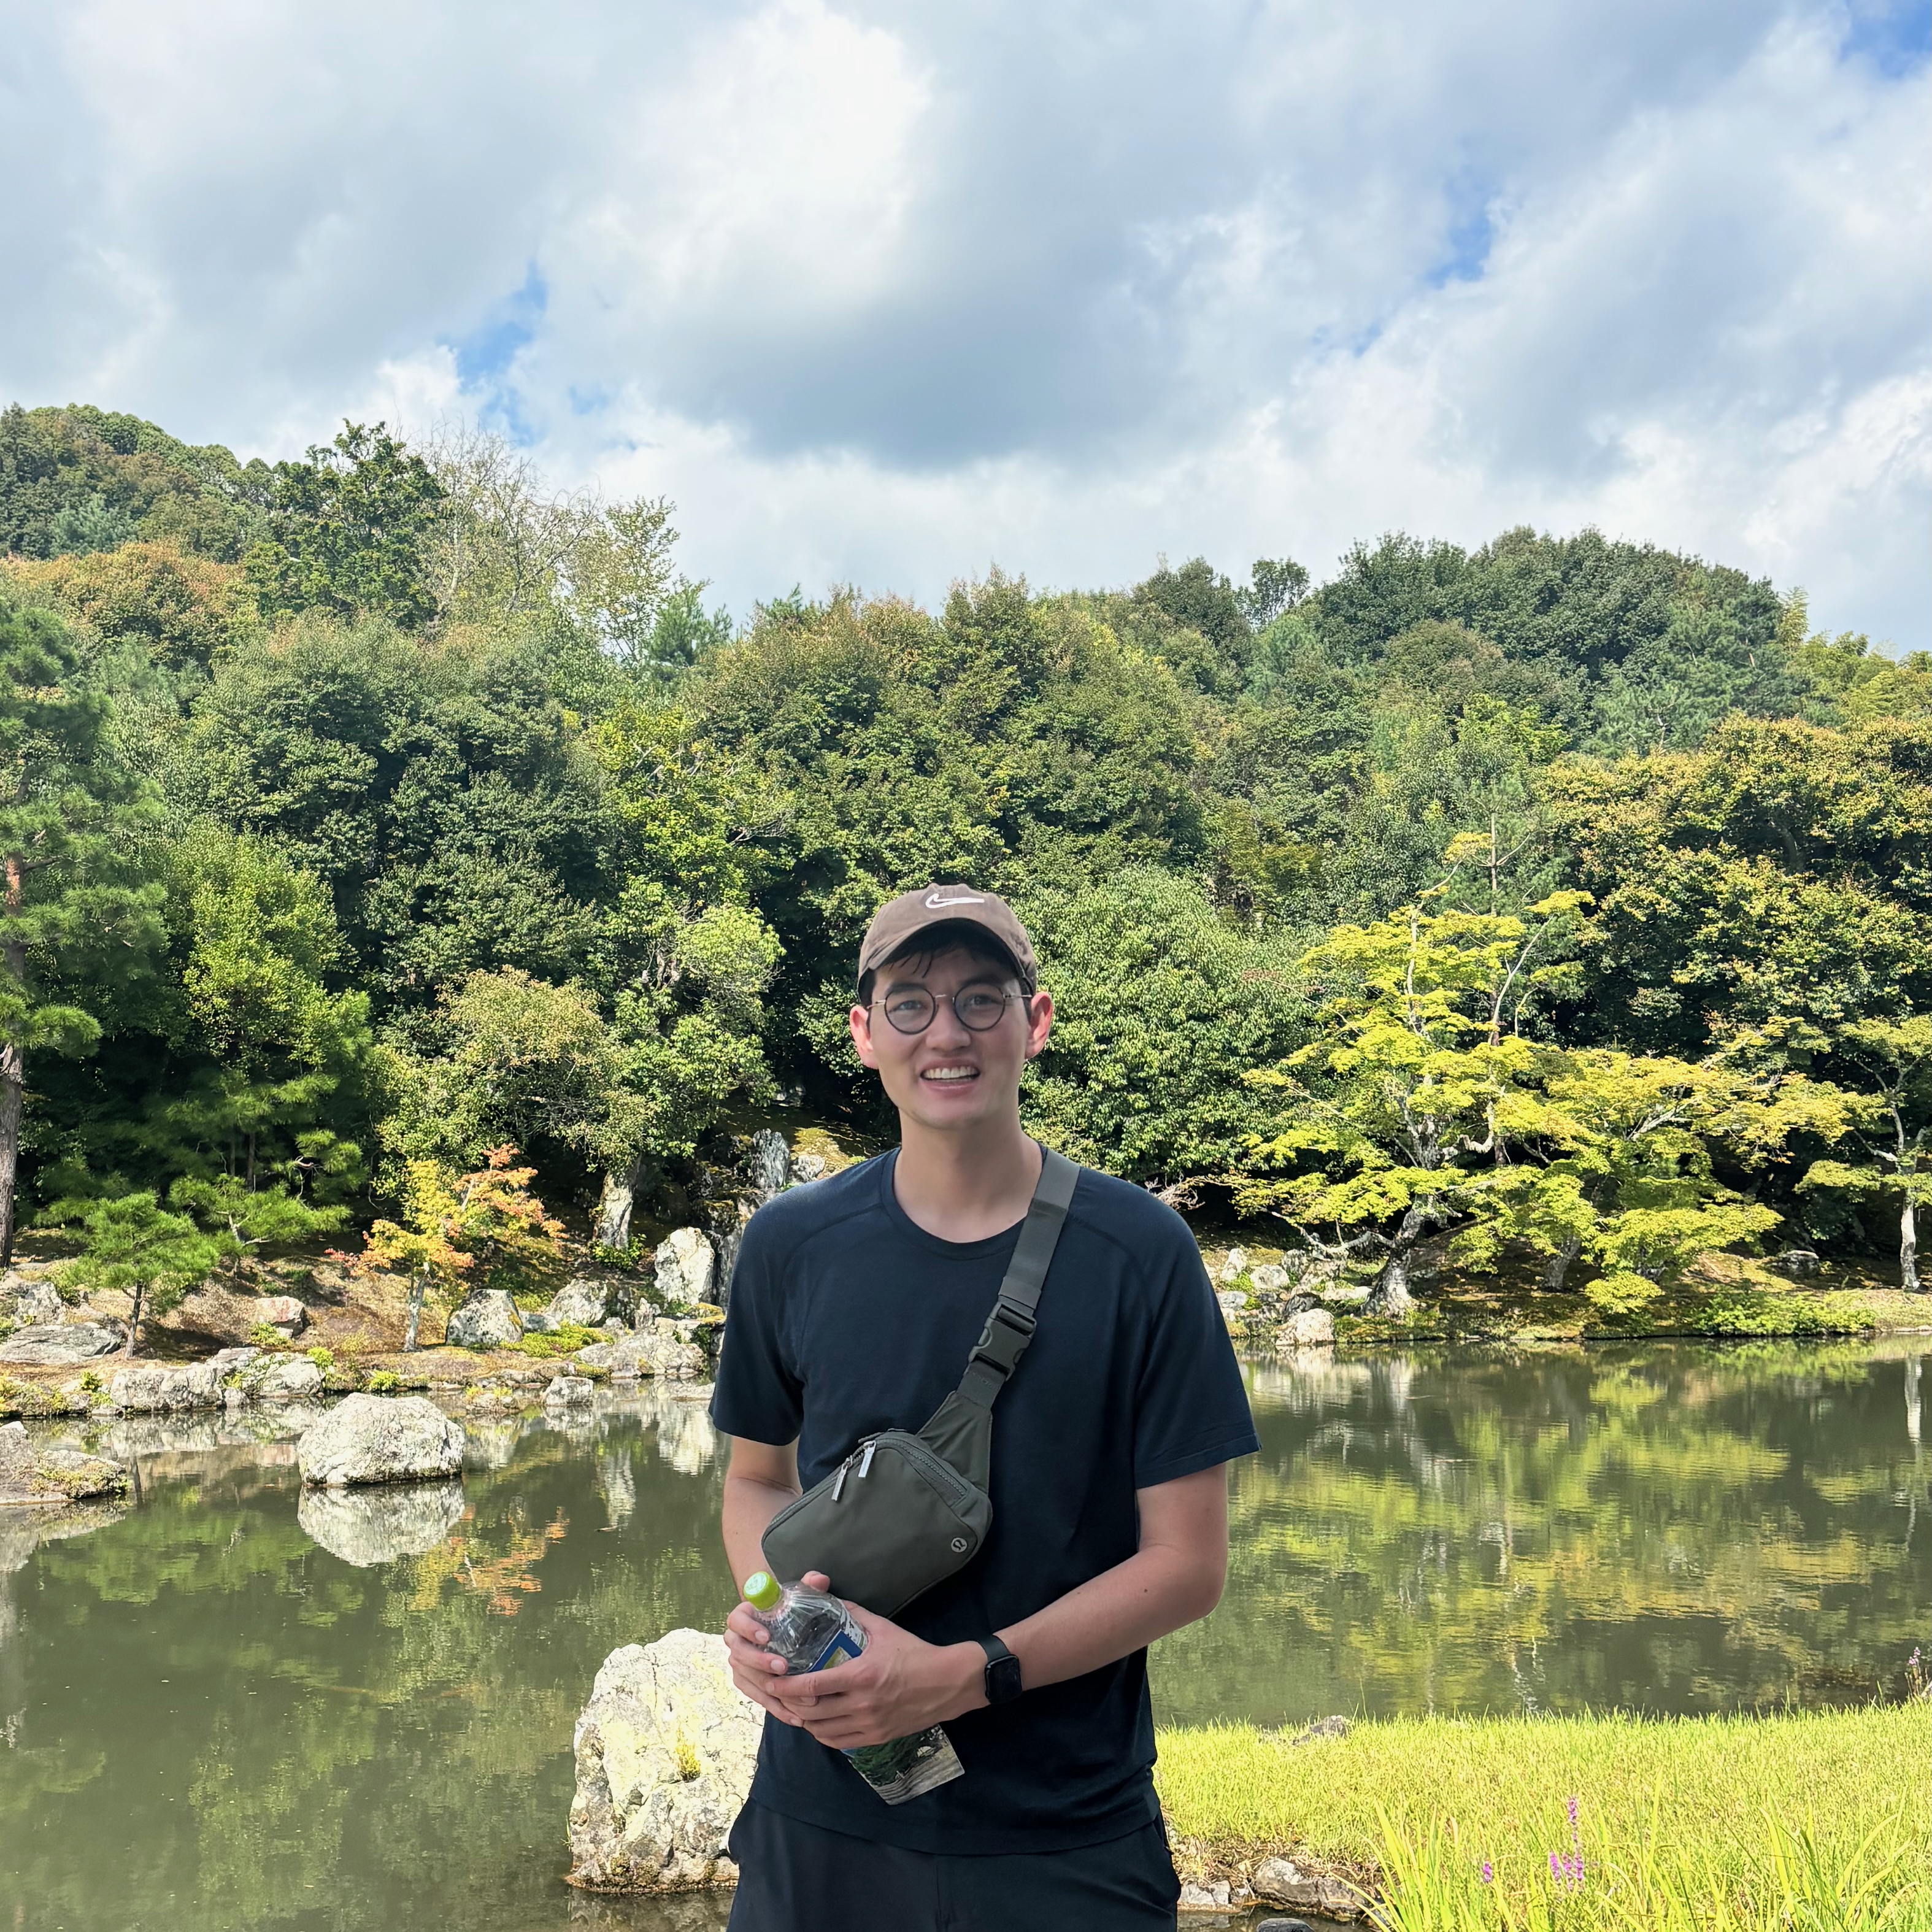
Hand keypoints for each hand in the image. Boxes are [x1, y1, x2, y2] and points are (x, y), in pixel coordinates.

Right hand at [724, 1569, 833, 1722]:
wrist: (783, 1628)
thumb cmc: (790, 1610)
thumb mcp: (799, 1597)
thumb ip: (809, 1586)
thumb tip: (820, 1579)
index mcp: (744, 1616)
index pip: (736, 1620)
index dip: (747, 1628)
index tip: (766, 1635)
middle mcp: (736, 1641)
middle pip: (738, 1653)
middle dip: (759, 1662)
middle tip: (782, 1666)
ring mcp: (740, 1664)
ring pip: (746, 1678)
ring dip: (768, 1689)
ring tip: (793, 1697)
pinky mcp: (748, 1683)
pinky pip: (757, 1697)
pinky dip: (775, 1708)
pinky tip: (795, 1716)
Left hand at [764, 1598, 985, 1749]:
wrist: (948, 1683)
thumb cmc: (915, 1653)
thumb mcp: (884, 1629)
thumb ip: (853, 1614)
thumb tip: (828, 1598)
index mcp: (860, 1675)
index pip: (812, 1685)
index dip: (787, 1686)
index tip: (771, 1680)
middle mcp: (861, 1704)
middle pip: (812, 1712)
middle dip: (790, 1704)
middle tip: (780, 1693)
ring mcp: (869, 1725)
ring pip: (823, 1731)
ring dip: (806, 1720)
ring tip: (798, 1707)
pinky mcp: (877, 1738)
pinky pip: (840, 1742)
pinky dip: (823, 1734)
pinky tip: (820, 1723)